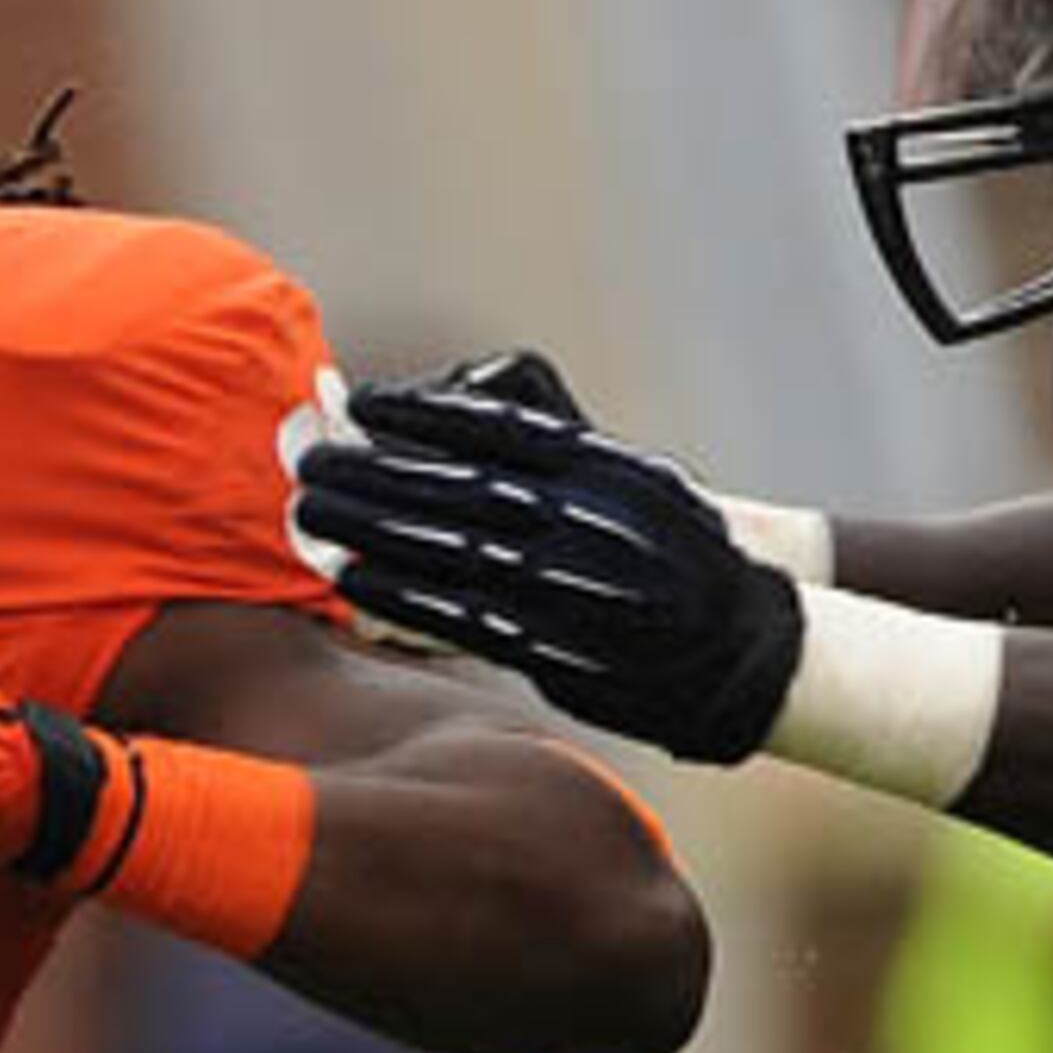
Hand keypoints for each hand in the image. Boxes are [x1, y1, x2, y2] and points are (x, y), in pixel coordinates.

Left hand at [293, 372, 801, 762]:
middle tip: (311, 462)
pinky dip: (399, 597)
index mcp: (603, 469)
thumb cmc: (669, 546)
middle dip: (375, 474)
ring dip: (370, 532)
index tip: (361, 403)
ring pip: (449, 553)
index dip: (420, 414)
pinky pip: (460, 617)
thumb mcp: (634, 473)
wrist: (741, 644)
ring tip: (313, 514)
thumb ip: (556, 441)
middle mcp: (586, 523)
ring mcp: (570, 589)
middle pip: (457, 489)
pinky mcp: (556, 649)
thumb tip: (450, 407)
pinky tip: (351, 579)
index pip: (497, 429)